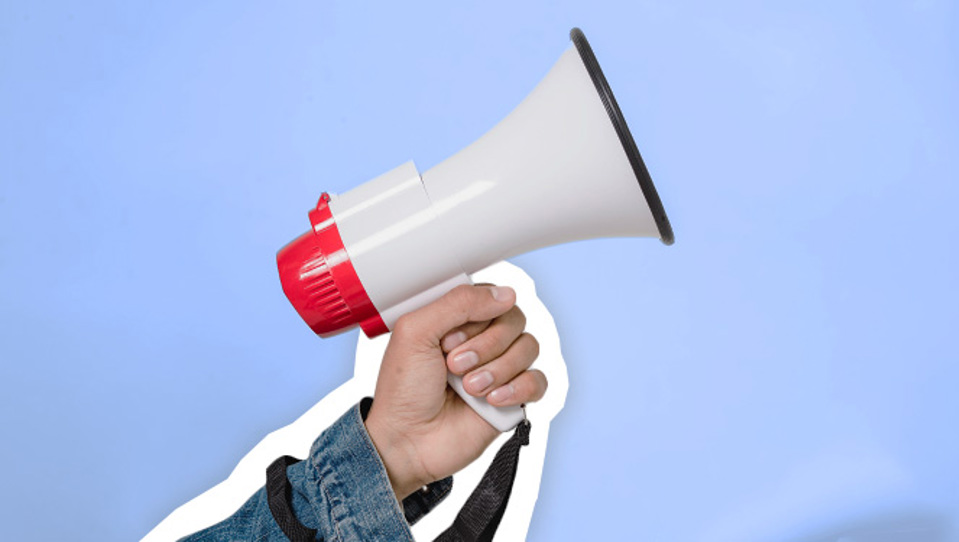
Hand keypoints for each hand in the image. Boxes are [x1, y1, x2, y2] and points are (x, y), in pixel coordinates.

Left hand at [364, 284, 547, 499]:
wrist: (406, 442)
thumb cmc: (402, 391)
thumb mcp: (415, 332)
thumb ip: (458, 303)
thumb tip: (505, 294)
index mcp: (458, 321)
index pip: (492, 297)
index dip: (478, 315)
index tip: (449, 338)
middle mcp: (482, 341)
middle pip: (514, 320)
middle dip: (486, 344)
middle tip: (454, 366)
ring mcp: (499, 370)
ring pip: (529, 348)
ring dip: (498, 368)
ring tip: (469, 388)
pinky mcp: (512, 399)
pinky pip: (538, 381)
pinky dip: (518, 388)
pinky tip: (492, 400)